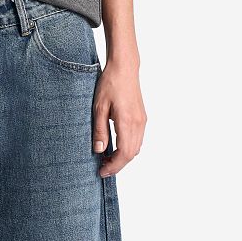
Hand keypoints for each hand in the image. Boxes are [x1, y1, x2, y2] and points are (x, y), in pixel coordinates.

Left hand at [93, 59, 146, 177]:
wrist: (124, 68)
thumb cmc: (110, 84)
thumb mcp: (98, 107)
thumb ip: (99, 130)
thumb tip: (99, 150)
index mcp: (127, 122)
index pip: (124, 153)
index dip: (114, 166)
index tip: (102, 172)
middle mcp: (138, 124)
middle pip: (131, 154)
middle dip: (118, 164)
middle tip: (102, 168)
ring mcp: (142, 120)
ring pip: (136, 148)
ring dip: (123, 157)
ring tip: (107, 158)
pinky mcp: (142, 117)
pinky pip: (138, 139)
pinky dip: (128, 147)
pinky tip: (116, 145)